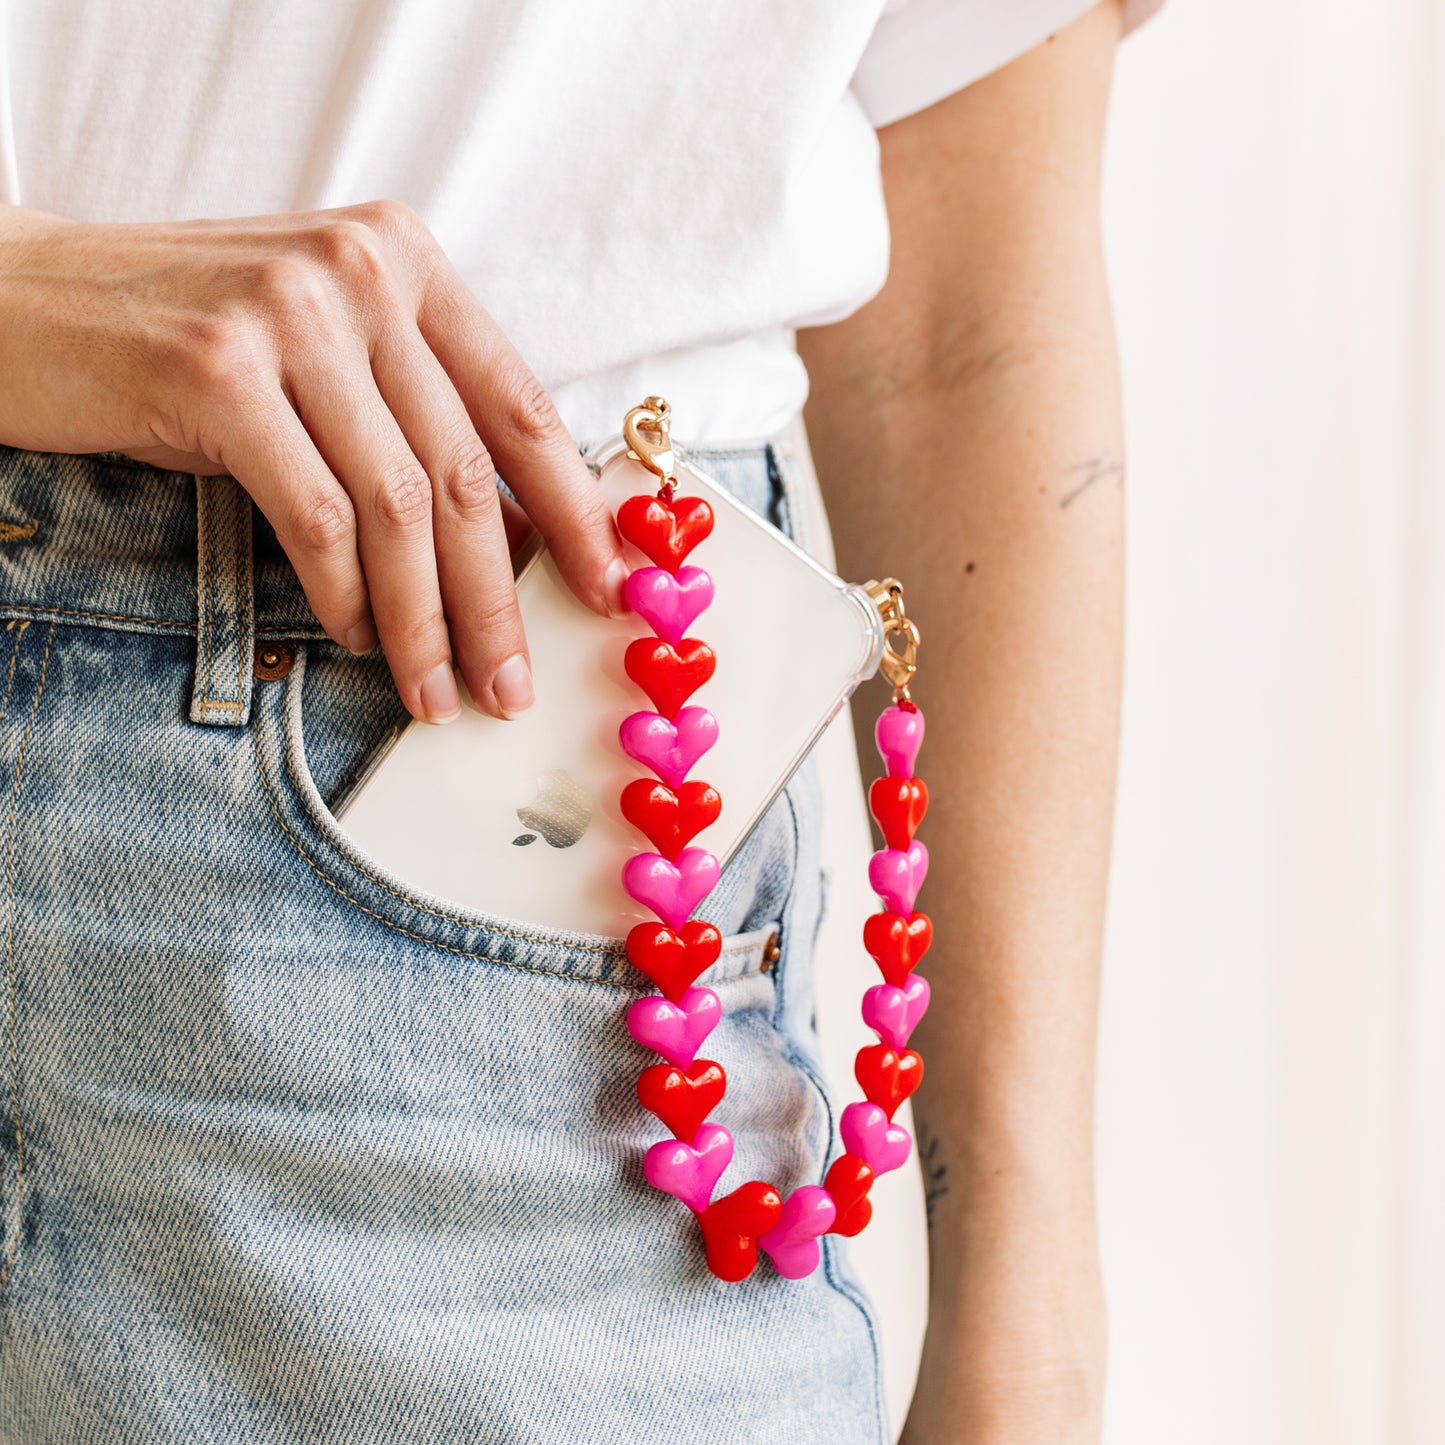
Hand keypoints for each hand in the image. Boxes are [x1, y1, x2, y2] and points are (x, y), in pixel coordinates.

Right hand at [0, 200, 628, 721]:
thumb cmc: (185, 342)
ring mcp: (288, 315)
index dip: (573, 510)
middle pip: (465, 471)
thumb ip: (413, 417)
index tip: (603, 591)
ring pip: (398, 507)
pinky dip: (346, 595)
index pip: (520, 404)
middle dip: (499, 598)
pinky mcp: (216, 372)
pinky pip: (317, 518)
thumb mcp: (320, 351)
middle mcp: (359, 273)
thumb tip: (514, 540)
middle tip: (512, 685)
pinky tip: (358, 637)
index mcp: (405, 260)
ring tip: (435, 693)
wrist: (17, 299)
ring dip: (426, 621)